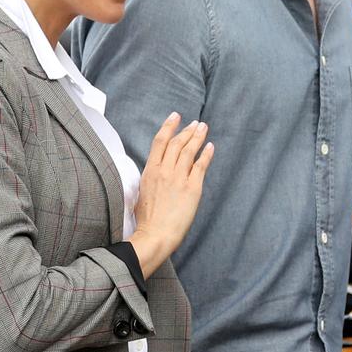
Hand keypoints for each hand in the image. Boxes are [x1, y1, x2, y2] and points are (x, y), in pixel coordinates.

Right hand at [129, 112, 213, 277]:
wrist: (155, 234)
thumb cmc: (147, 220)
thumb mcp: (141, 194)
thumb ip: (150, 179)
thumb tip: (155, 174)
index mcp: (149, 171)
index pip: (160, 142)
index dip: (168, 126)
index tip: (175, 117)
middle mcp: (164, 171)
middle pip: (176, 143)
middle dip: (187, 130)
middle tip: (195, 123)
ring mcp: (179, 178)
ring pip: (189, 151)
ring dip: (197, 137)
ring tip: (203, 128)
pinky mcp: (192, 188)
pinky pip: (201, 166)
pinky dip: (206, 155)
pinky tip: (210, 147)